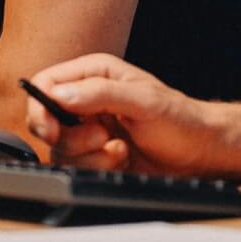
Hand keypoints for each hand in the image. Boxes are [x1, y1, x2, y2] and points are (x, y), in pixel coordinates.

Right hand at [24, 55, 220, 175]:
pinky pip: (77, 166)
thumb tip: (59, 94)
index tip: (53, 129)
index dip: (41, 107)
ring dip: (90, 155)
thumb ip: (100, 94)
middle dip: (72, 137)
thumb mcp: (143, 100)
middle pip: (46, 121)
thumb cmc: (179, 118)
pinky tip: (122, 159)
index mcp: (93, 74)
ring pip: (60, 148)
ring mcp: (88, 129)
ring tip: (119, 148)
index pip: (46, 84)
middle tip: (102, 137)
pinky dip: (98, 167)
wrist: (199, 152)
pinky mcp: (94, 155)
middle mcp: (86, 100)